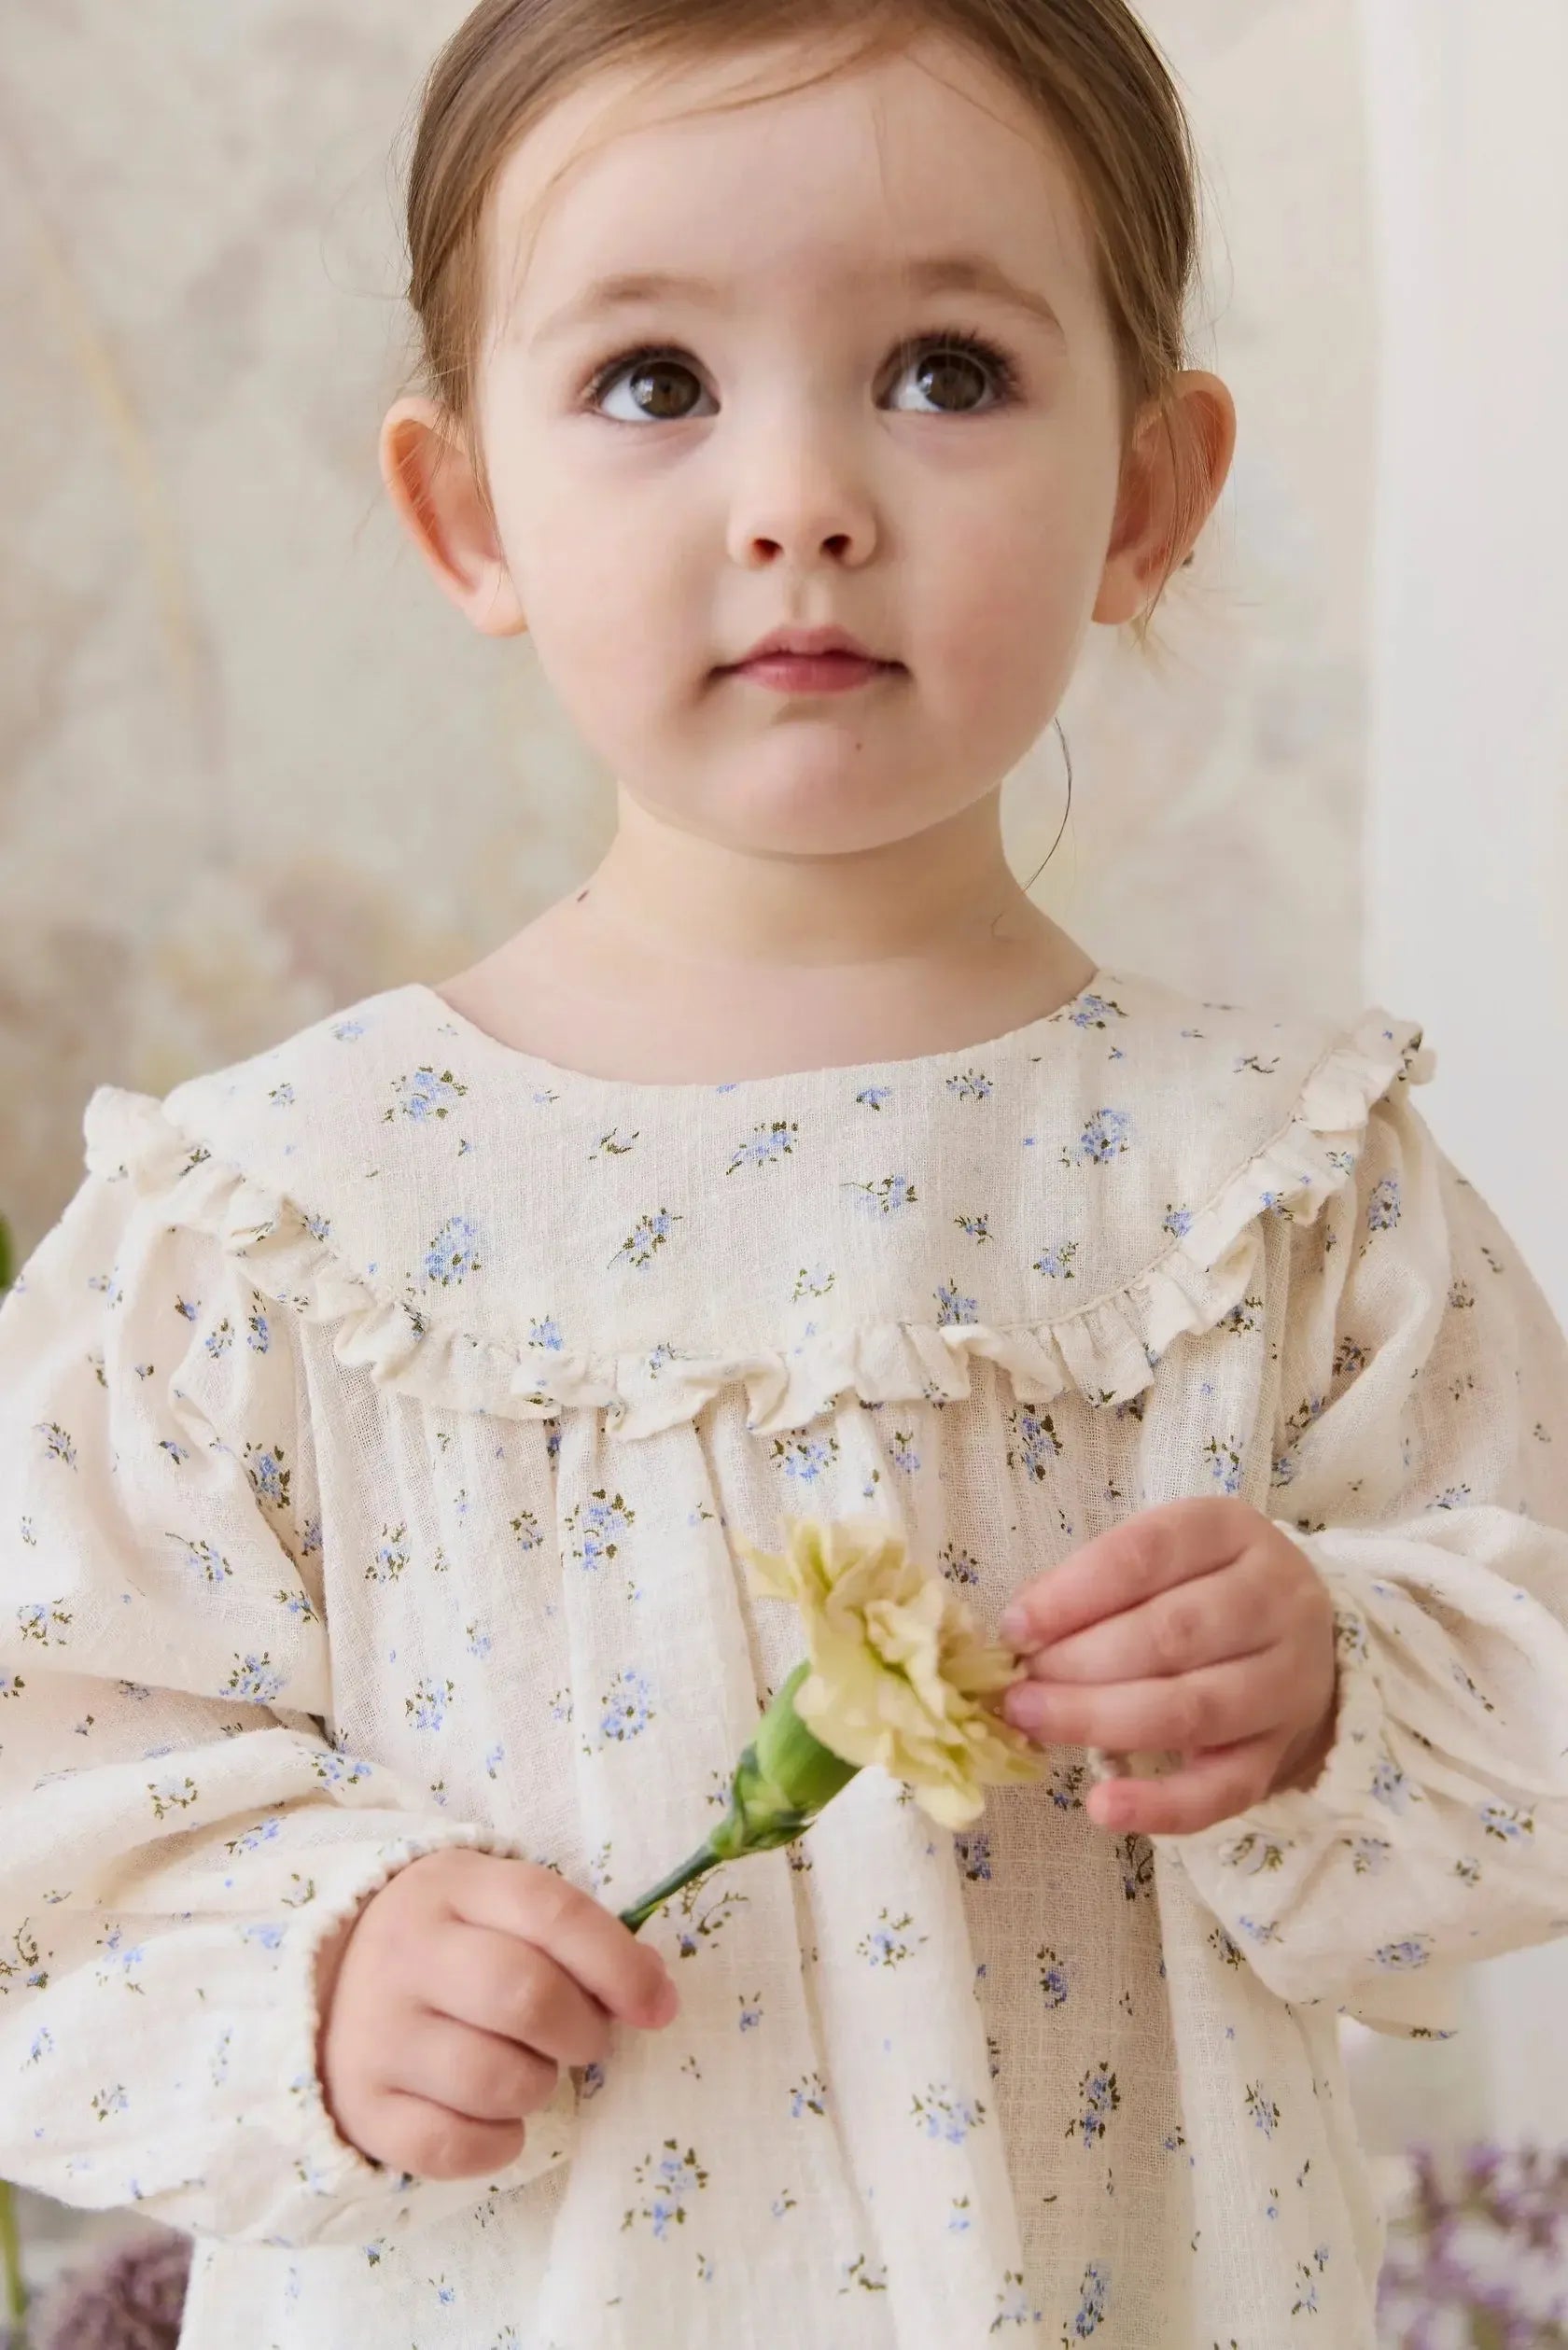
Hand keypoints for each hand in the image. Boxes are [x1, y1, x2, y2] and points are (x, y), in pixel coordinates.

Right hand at [315, 1847, 679, 2181]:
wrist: (331, 1985)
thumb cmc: (450, 1944)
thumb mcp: (501, 1908)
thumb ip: (577, 1937)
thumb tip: (655, 1995)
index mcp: (451, 1886)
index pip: (551, 1912)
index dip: (619, 1963)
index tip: (658, 2006)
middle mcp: (404, 1953)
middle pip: (526, 1996)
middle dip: (583, 2031)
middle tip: (586, 2040)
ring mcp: (375, 2033)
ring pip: (496, 2079)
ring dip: (540, 2086)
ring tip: (530, 2069)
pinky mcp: (360, 2107)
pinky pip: (454, 2147)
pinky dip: (498, 2142)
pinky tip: (497, 2117)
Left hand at [998, 1497, 1338, 1835]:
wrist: (1304, 1641)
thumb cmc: (1204, 1589)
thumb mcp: (1162, 1559)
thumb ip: (1094, 1583)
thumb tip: (1022, 1628)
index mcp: (1230, 1532)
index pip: (1147, 1554)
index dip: (1074, 1593)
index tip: (1016, 1628)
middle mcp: (1273, 1600)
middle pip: (1170, 1634)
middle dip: (1079, 1662)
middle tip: (1019, 1686)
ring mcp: (1286, 1680)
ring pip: (1192, 1709)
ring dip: (1102, 1719)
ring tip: (1035, 1722)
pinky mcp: (1280, 1752)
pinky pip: (1223, 1789)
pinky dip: (1161, 1806)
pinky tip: (1103, 1808)